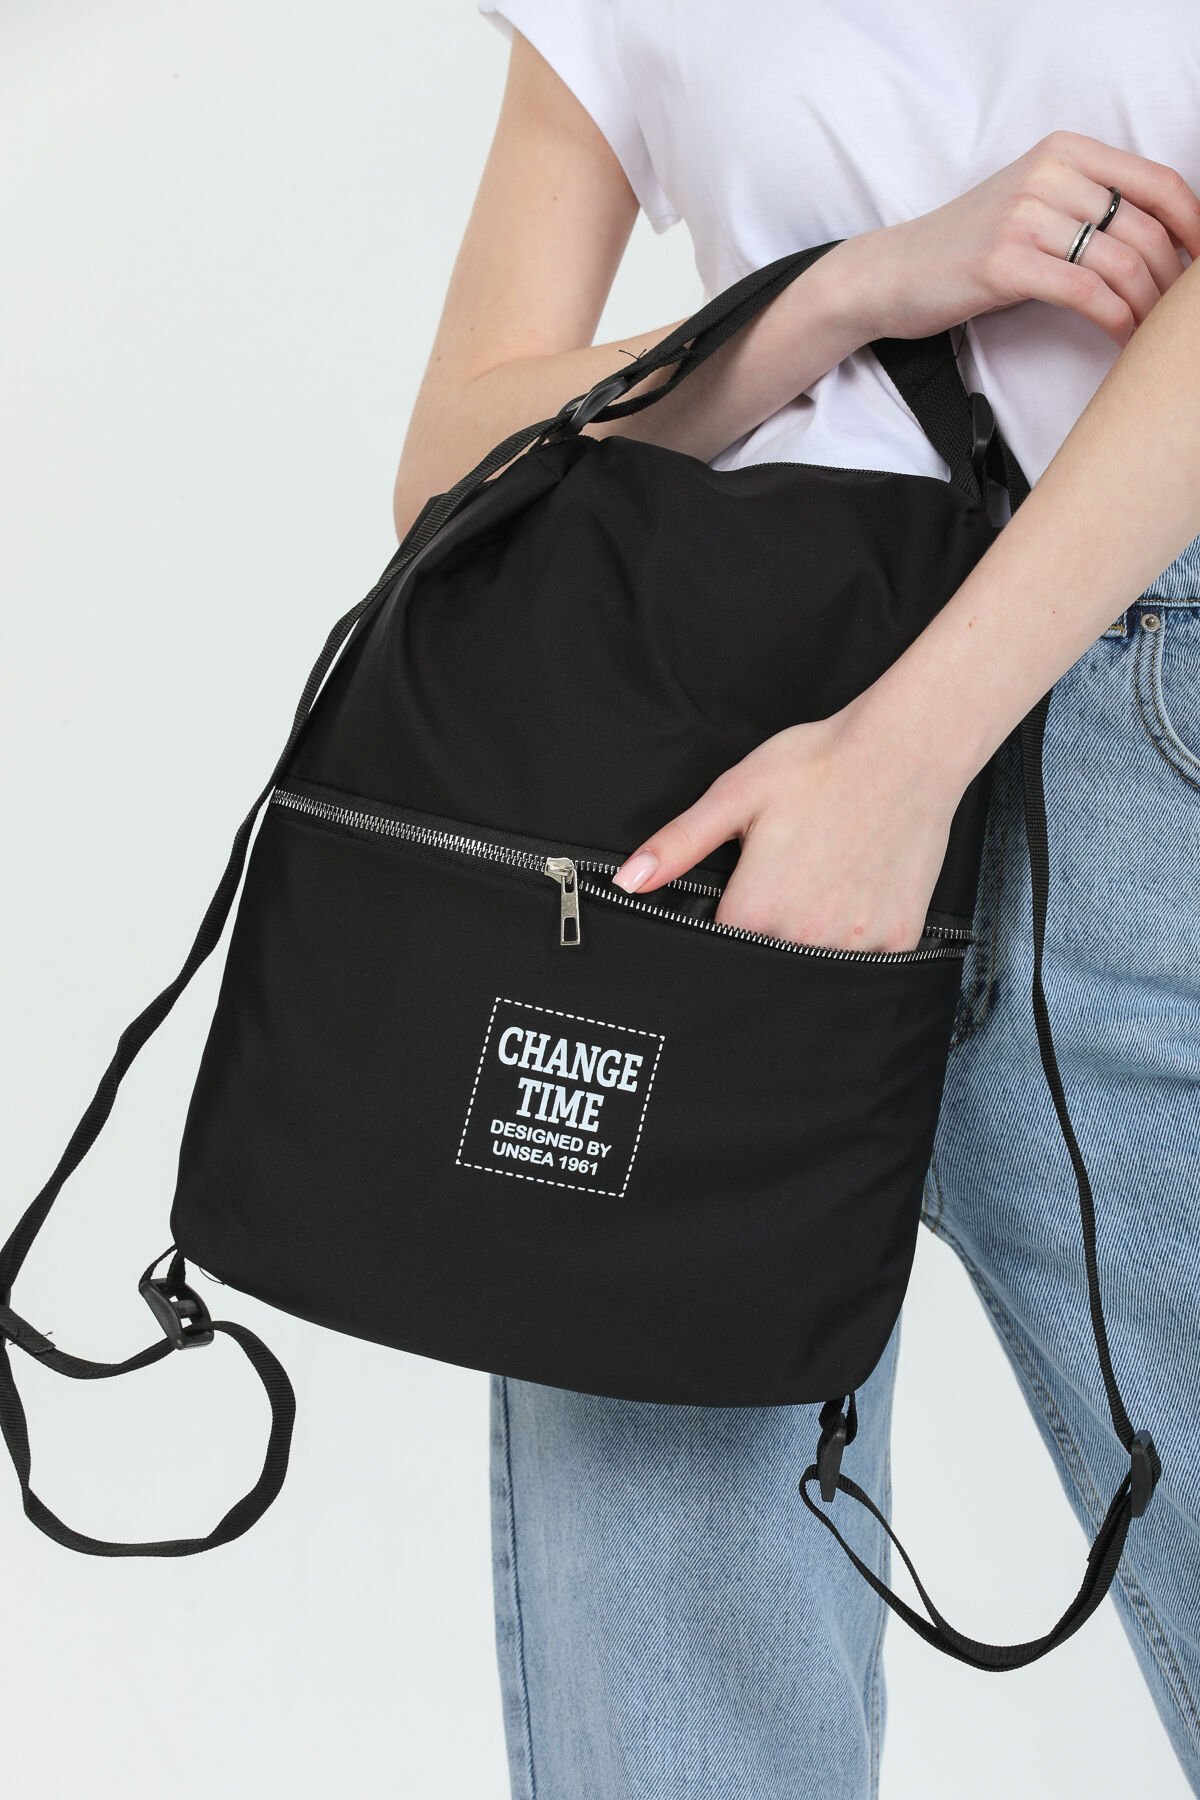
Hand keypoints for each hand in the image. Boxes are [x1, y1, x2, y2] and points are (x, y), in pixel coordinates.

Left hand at [610, 698, 965, 954]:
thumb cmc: (819, 766)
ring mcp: (856, 944)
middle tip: (792, 871)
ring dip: (815, 934)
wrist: (905, 752)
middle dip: (771, 925)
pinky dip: (860, 935)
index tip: (745, 887)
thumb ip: (679, 844)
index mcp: (757, 909)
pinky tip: (858, 890)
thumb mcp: (734, 796)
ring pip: (818, 962)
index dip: (728, 915)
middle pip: (769, 957)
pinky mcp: (898, 939)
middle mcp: (805, 938)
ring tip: (826, 877)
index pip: (723, 943)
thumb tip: (628, 880)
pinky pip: (868, 961)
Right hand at [836, 130, 1199, 347]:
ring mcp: (1026, 216)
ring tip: (1150, 336)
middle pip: (1146, 227)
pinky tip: (1123, 340)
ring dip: (1148, 307)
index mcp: (1064, 152)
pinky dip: (1117, 322)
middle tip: (1176, 318)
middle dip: (1172, 280)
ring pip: (1123, 263)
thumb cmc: (966, 250)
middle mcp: (1049, 174)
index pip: (1158, 181)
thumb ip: (1087, 208)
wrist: (891, 273)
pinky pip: (1088, 294)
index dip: (1196, 225)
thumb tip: (1159, 242)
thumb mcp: (1032, 208)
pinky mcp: (1007, 263)